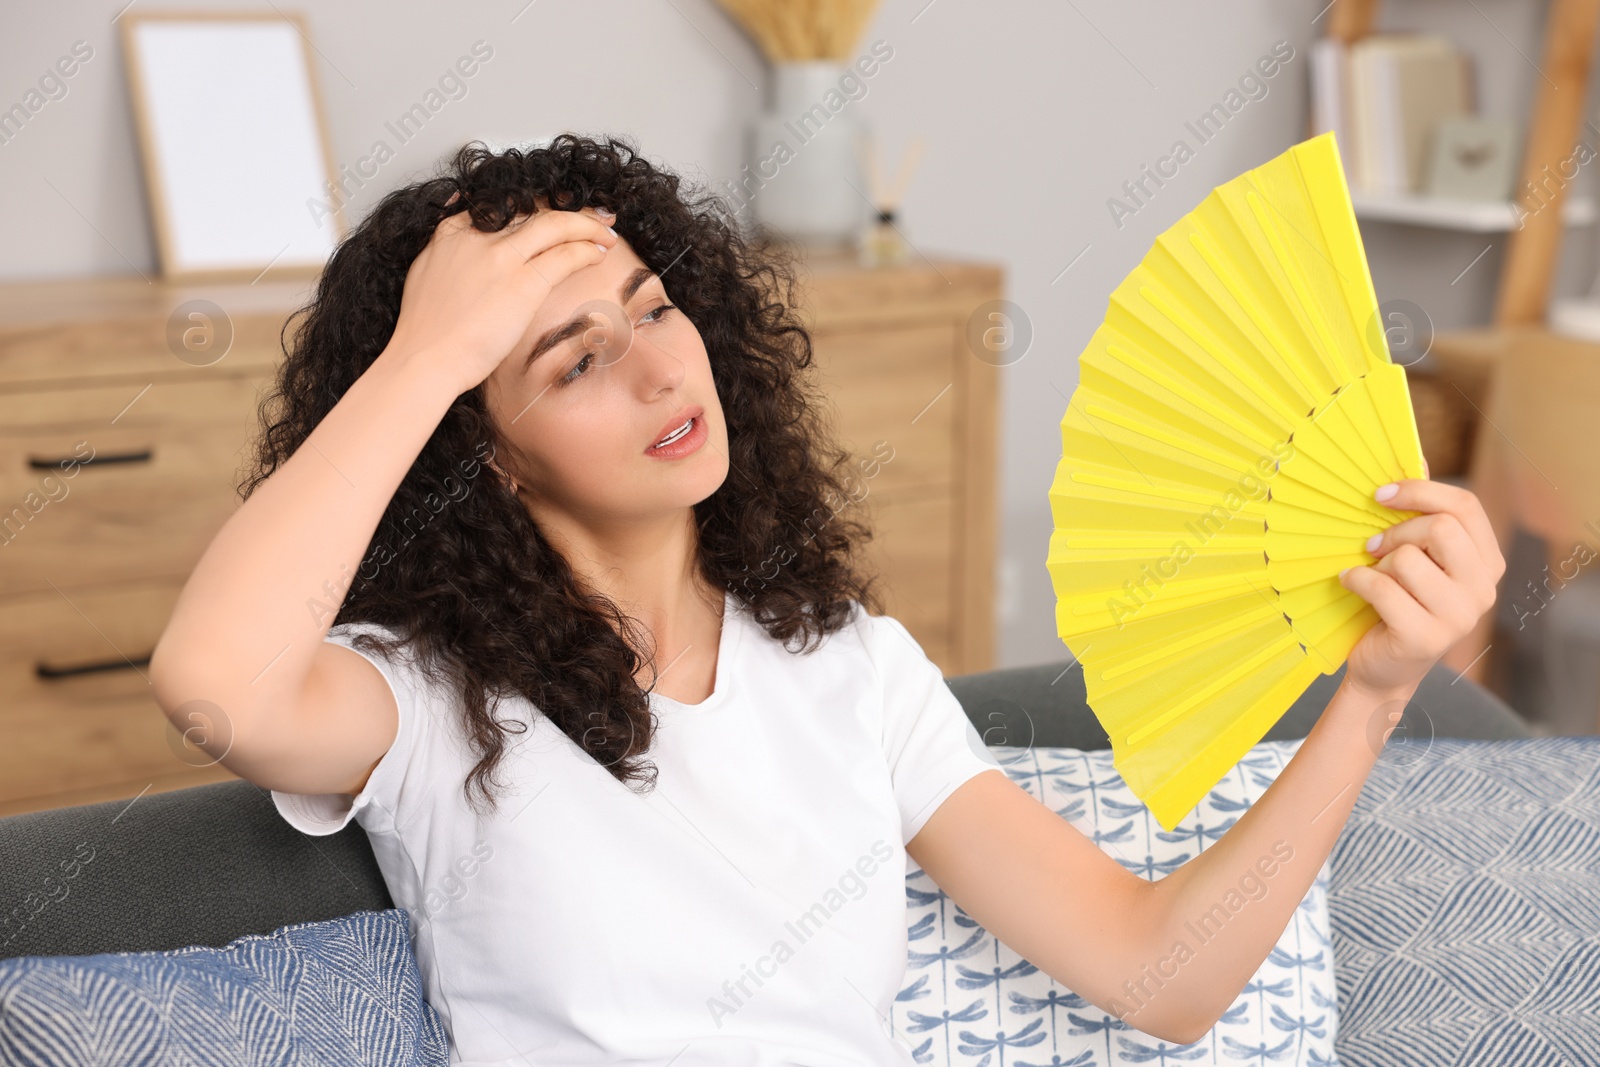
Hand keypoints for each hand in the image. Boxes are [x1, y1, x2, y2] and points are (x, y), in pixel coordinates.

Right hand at [385, 195, 618, 392]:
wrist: (424, 358)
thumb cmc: (425, 331)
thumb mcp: (425, 274)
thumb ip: (447, 255)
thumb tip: (462, 250)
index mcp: (453, 233)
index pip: (505, 208)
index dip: (536, 208)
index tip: (555, 214)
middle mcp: (479, 237)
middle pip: (534, 211)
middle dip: (570, 211)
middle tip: (596, 215)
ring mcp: (502, 257)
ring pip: (556, 224)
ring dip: (588, 225)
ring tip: (607, 232)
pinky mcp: (523, 282)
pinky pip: (566, 255)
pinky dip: (587, 249)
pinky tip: (599, 253)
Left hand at [1336, 474, 1506, 698]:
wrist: (1384, 667)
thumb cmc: (1397, 604)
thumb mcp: (1415, 558)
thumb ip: (1420, 516)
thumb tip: (1414, 458)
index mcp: (1486, 563)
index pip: (1465, 507)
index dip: (1420, 492)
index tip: (1380, 494)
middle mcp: (1483, 589)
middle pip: (1442, 528)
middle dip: (1398, 531)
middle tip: (1374, 546)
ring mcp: (1459, 617)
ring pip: (1408, 560)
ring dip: (1377, 565)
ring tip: (1372, 577)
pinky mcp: (1426, 638)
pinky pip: (1383, 589)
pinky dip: (1358, 582)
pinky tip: (1353, 586)